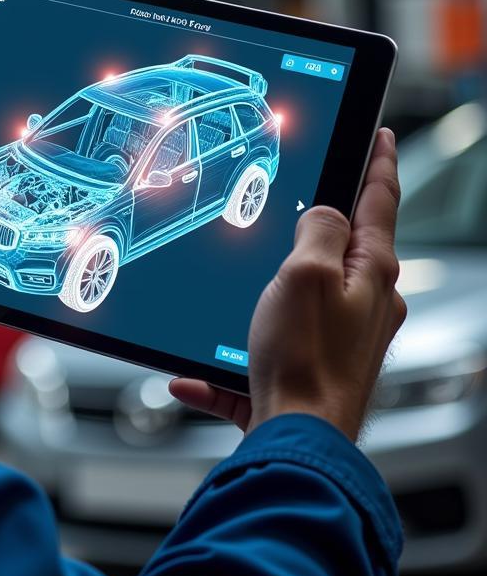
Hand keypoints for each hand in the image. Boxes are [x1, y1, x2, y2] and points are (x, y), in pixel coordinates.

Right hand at [170, 129, 405, 441]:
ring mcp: (338, 339)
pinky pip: (263, 348)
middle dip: (323, 221)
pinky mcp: (308, 369)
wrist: (298, 440)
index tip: (382, 135)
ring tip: (237, 282)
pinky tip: (193, 375)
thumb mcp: (306, 274)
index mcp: (371, 274)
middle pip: (345, 248)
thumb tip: (329, 212)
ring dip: (267, 287)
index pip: (380, 203)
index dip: (380, 162)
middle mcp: (363, 305)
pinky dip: (227, 358)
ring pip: (302, 294)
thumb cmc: (306, 360)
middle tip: (304, 194)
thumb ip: (321, 232)